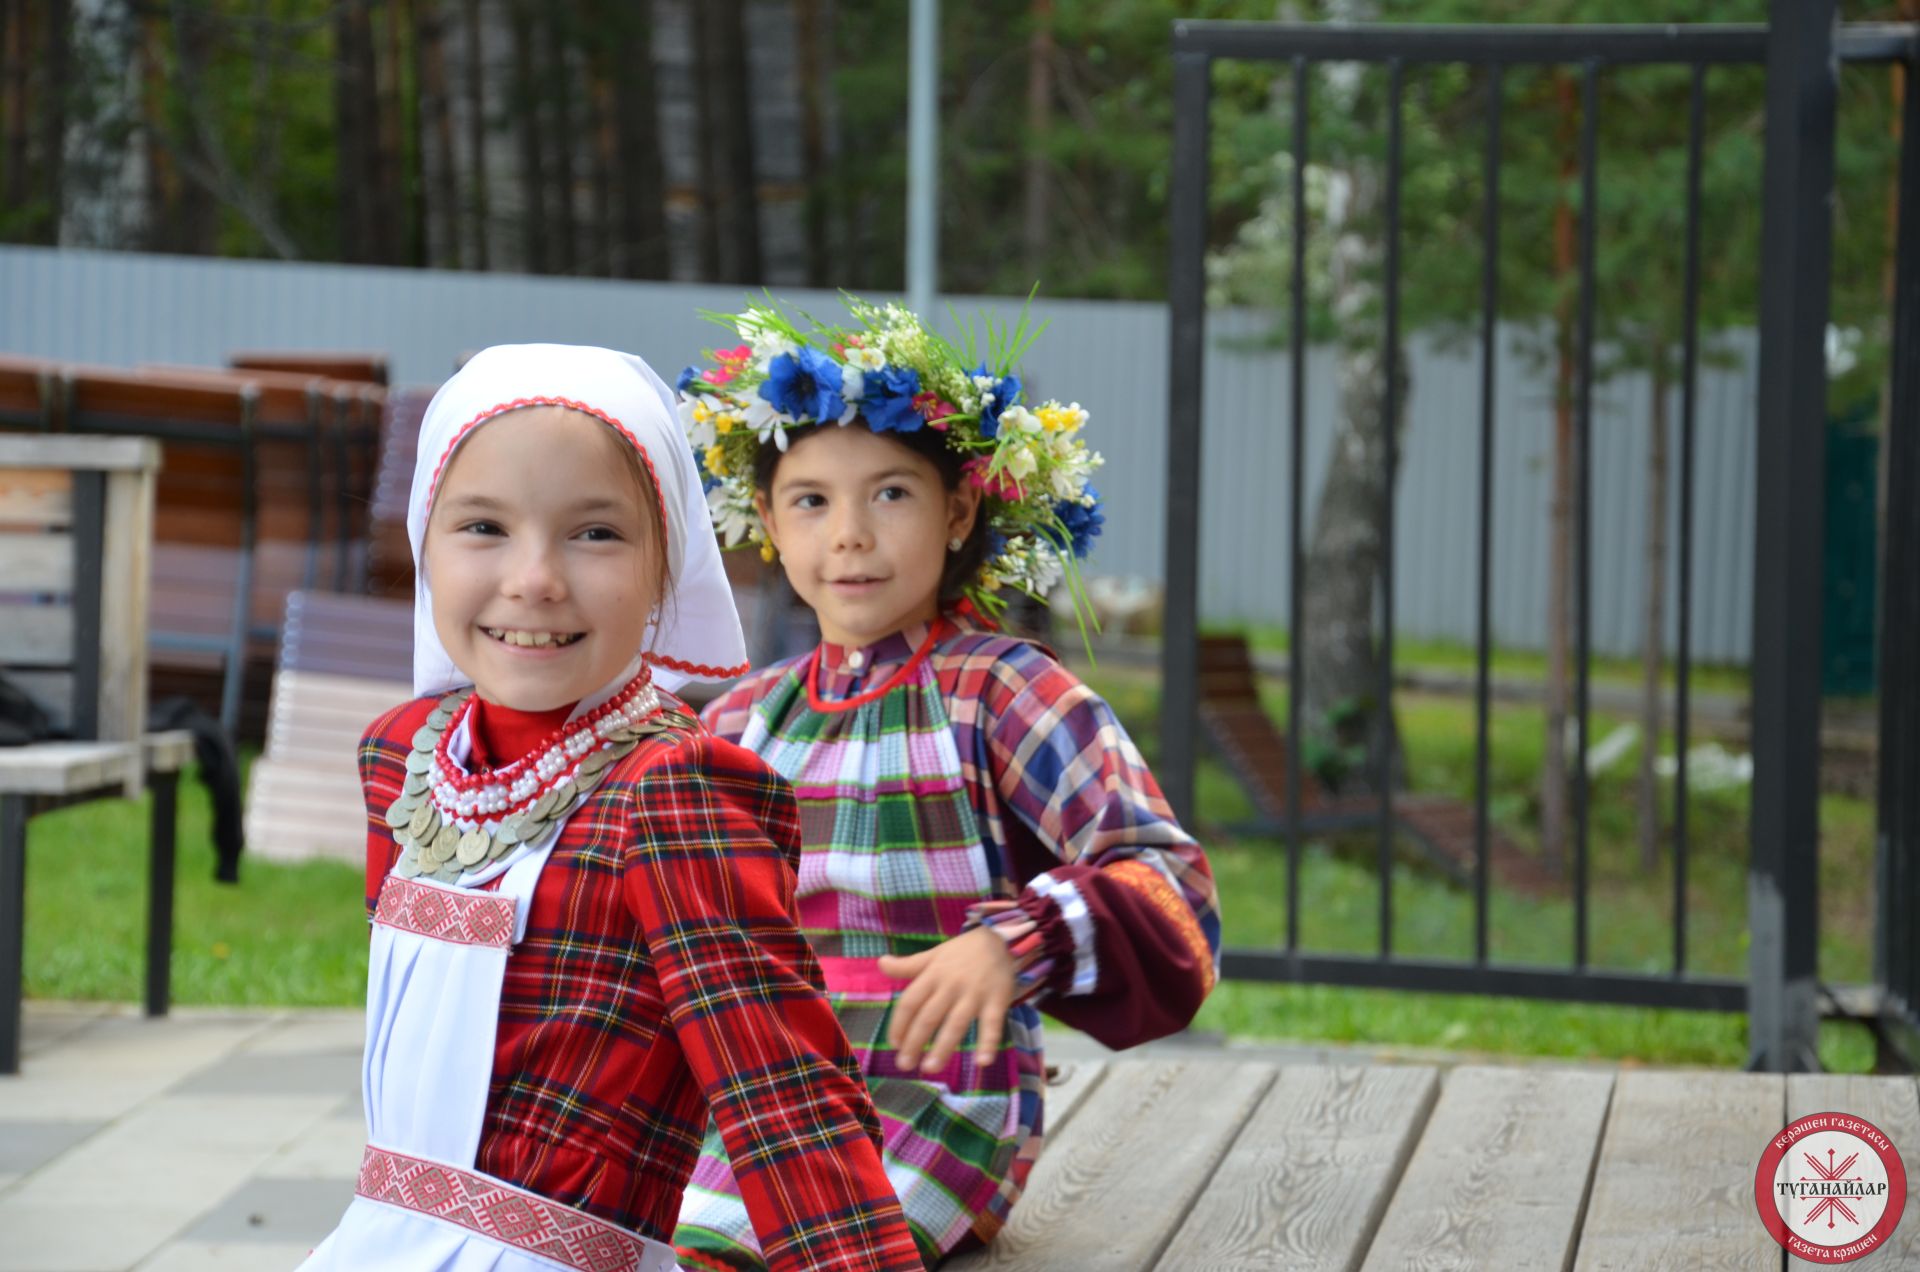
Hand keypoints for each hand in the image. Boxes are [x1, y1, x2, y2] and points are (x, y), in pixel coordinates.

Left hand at [876, 928, 1018, 1072]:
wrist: (1001, 938)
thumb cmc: (963, 952)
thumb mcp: (933, 955)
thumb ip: (907, 965)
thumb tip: (880, 963)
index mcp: (933, 975)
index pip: (910, 1002)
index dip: (899, 1024)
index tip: (894, 1044)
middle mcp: (951, 986)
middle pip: (929, 1016)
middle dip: (914, 1042)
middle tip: (904, 1065)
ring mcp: (974, 994)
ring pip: (955, 1023)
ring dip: (943, 1047)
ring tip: (930, 1068)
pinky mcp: (997, 1000)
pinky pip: (992, 1024)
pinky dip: (988, 1042)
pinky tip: (983, 1062)